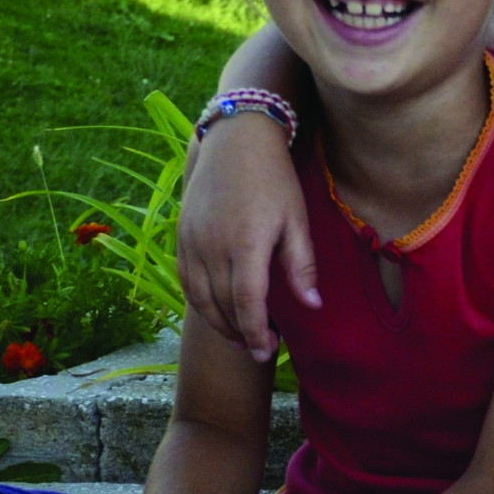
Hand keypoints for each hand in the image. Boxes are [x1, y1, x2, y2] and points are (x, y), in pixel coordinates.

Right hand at [178, 114, 317, 361]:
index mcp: (246, 244)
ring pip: (199, 297)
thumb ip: (302, 266)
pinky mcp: (181, 236)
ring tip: (241, 336)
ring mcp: (191, 241)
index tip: (267, 351)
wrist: (234, 142)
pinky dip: (199, 302)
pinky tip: (217, 311)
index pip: (247, 302)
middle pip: (221, 305)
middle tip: (260, 350)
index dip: (256, 332)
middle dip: (240, 333)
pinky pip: (186, 280)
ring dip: (219, 323)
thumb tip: (312, 306)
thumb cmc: (274, 180)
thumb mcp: (297, 221)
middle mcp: (212, 246)